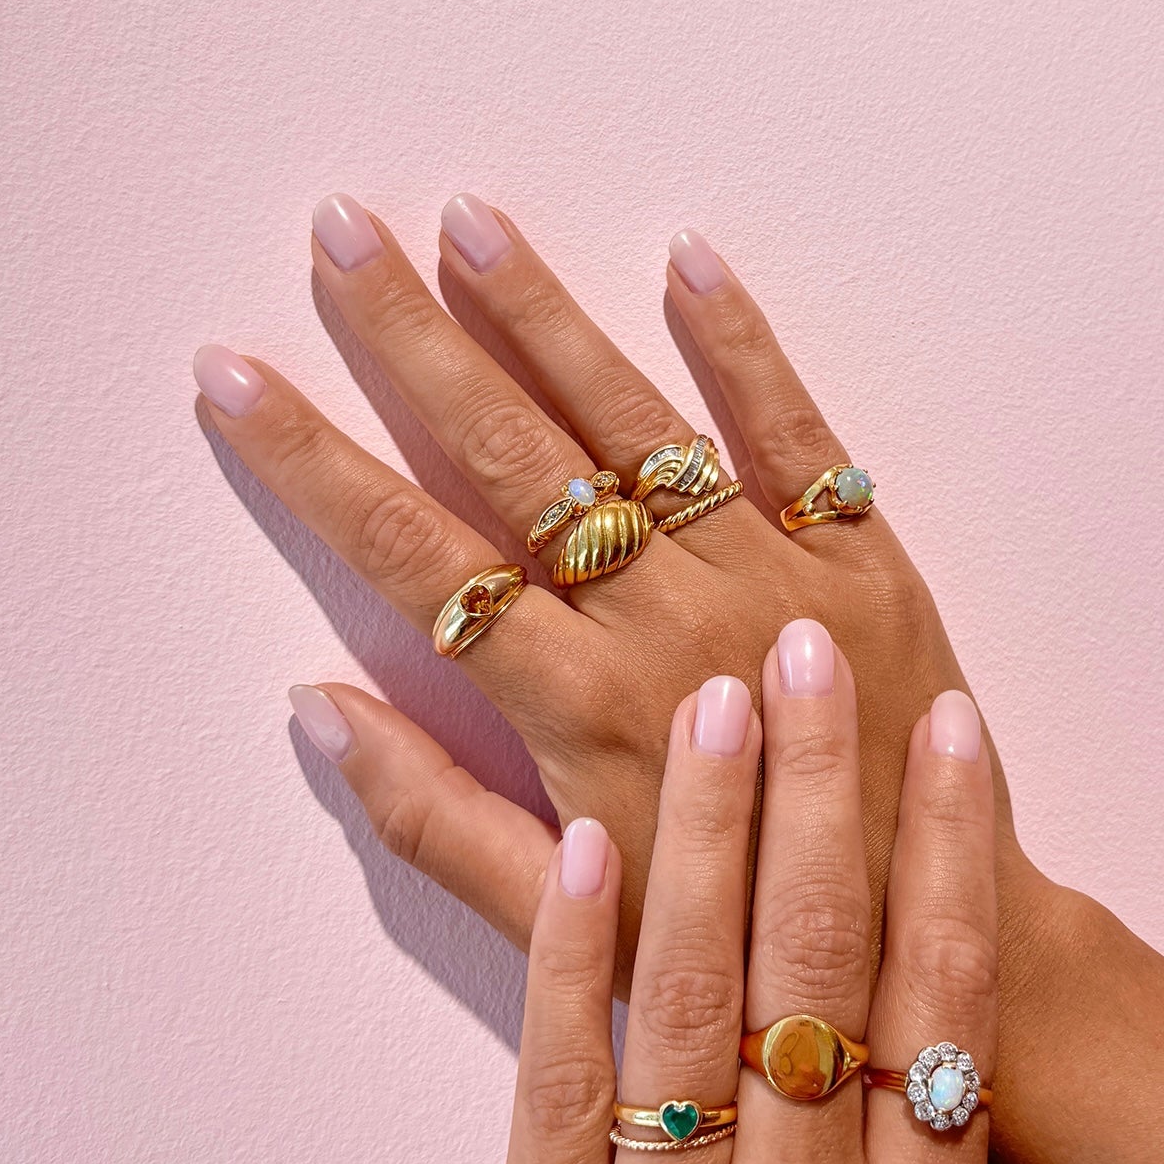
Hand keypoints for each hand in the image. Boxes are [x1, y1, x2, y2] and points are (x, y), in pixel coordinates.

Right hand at [194, 192, 1043, 987]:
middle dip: (413, 340)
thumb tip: (313, 711)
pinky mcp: (865, 557)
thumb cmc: (740, 943)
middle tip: (341, 236)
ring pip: (637, 423)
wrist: (926, 932)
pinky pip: (796, 430)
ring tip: (470, 220)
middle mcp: (668, 621)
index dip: (315, 463)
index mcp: (582, 708)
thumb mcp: (568, 922)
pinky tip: (686, 257)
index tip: (237, 377)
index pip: (416, 560)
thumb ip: (435, 818)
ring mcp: (772, 575)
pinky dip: (742, 343)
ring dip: (547, 317)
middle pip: (513, 457)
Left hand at [480, 627, 999, 1163]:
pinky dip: (575, 949)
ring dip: (707, 831)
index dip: (949, 853)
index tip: (951, 730)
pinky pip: (567, 1080)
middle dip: (820, 792)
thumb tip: (949, 1062)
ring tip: (714, 701)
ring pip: (696, 992)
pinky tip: (586, 841)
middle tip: (810, 656)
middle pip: (821, 963)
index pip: (946, 1001)